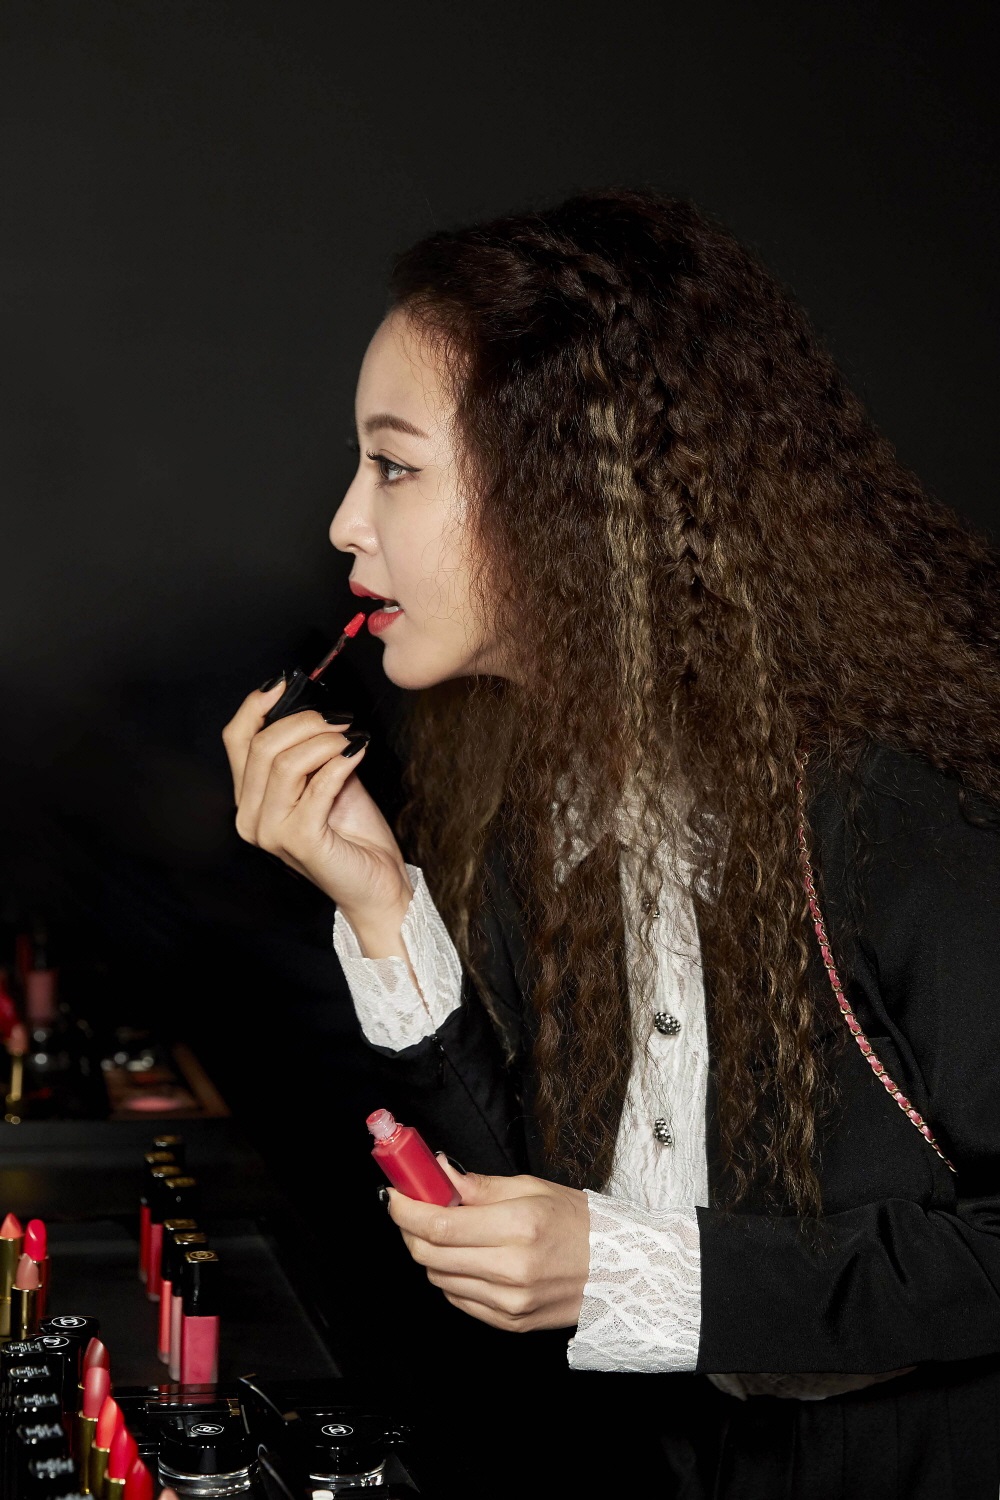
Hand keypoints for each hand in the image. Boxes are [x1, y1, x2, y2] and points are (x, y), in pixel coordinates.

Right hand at [222, 680, 410, 915]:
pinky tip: (359, 753)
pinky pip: (317, 785)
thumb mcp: (326, 778)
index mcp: (249, 800)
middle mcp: (249, 817)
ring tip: (351, 737)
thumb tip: (313, 708)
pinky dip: (341, 762)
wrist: (376, 882)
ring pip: (286, 763)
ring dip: (325, 741)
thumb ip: (309, 750)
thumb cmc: (352, 833)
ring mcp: (270, 832)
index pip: (235, 740)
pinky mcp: (299, 840)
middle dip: (305, 722)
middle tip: (341, 719)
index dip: (256, 705)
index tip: (285, 682)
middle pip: (262, 746)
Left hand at [387, 1159, 589, 1331]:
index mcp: (519, 1226)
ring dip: (431, 1252)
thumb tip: (439, 1173)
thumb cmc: (581, 1224)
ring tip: (448, 1231)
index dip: (406, 1209)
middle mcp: (511, 1269)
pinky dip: (451, 1276)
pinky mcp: (510, 1323)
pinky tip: (468, 1258)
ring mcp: (510, 1302)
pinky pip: (458, 1300)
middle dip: (410, 1229)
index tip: (394, 1194)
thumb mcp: (533, 1188)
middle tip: (412, 1208)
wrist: (622, 1270)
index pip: (439, 1224)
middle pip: (430, 1254)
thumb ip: (480, 1186)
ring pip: (439, 1278)